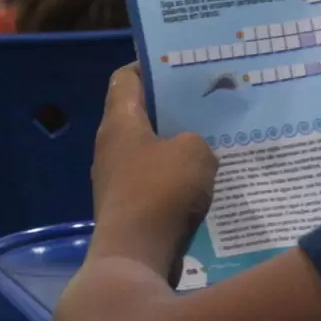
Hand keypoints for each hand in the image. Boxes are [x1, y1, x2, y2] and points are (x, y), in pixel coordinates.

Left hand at [89, 64, 218, 280]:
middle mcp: (110, 148)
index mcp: (119, 123)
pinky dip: (173, 177)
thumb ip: (196, 139)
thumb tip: (190, 150)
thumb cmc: (161, 190)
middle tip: (204, 101)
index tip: (178, 64)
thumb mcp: (195, 151)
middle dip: (170, 108)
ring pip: (148, 150)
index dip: (149, 65)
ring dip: (174, 146)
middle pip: (138, 115)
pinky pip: (153, 181)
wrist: (136, 255)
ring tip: (210, 140)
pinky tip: (201, 180)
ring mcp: (116, 180)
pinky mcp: (127, 208)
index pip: (126, 79)